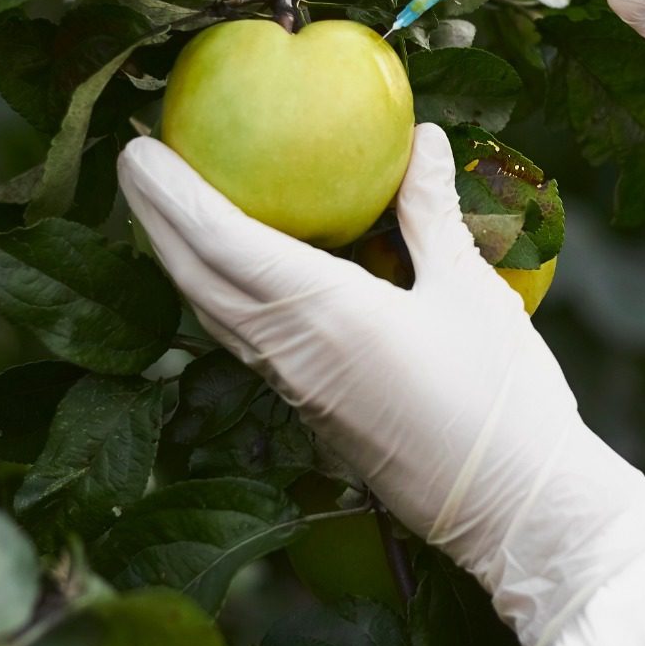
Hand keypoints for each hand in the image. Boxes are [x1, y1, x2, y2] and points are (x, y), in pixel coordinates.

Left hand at [117, 126, 644, 645]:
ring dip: (180, 259)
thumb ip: (433, 211)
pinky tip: (238, 275)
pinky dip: (219, 294)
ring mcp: (295, 388)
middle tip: (134, 161)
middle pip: (196, 279)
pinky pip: (243, 340)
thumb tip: (421, 138)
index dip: (172, 193)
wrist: (511, 507)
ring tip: (170, 211)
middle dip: (155, 219)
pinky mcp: (311, 411)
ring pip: (213, 314)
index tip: (135, 149)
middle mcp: (290, 351)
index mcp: (323, 312)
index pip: (222, 241)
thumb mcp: (471, 289)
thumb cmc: (498, 397)